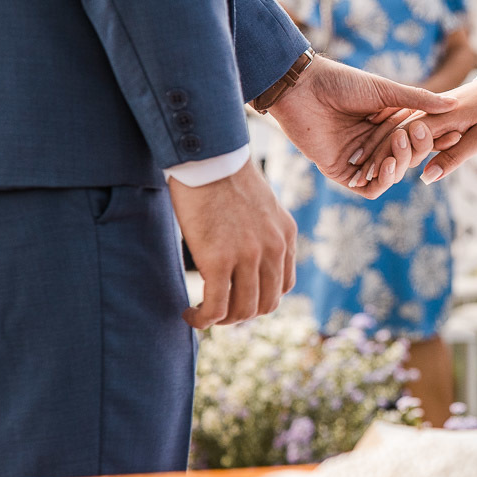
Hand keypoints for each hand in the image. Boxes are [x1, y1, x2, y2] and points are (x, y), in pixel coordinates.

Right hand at [170, 160, 296, 328]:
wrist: (207, 156)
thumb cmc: (224, 175)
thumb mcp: (260, 204)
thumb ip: (263, 230)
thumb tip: (245, 252)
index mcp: (286, 235)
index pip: (284, 285)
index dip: (262, 299)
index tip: (240, 298)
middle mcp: (273, 248)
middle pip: (266, 304)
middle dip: (242, 314)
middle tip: (218, 311)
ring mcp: (248, 256)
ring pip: (242, 310)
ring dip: (222, 320)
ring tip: (202, 314)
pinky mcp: (218, 260)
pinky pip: (215, 307)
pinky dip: (202, 319)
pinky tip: (189, 315)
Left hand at [267, 56, 457, 198]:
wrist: (303, 87)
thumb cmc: (342, 82)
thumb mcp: (386, 91)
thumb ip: (419, 101)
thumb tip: (455, 103)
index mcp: (389, 124)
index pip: (419, 140)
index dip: (436, 139)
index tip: (455, 134)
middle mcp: (376, 143)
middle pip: (408, 160)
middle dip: (415, 150)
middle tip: (410, 133)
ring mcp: (360, 159)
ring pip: (391, 176)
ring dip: (400, 165)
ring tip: (397, 148)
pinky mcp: (341, 172)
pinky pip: (368, 189)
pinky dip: (381, 182)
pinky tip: (386, 167)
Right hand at [352, 75, 476, 185]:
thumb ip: (453, 156)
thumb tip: (426, 177)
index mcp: (439, 116)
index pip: (402, 139)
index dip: (383, 159)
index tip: (365, 178)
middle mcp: (430, 110)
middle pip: (394, 134)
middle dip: (374, 155)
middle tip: (355, 178)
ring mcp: (433, 108)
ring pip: (399, 128)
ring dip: (379, 146)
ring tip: (361, 166)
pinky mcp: (438, 110)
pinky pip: (410, 122)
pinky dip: (394, 135)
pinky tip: (385, 145)